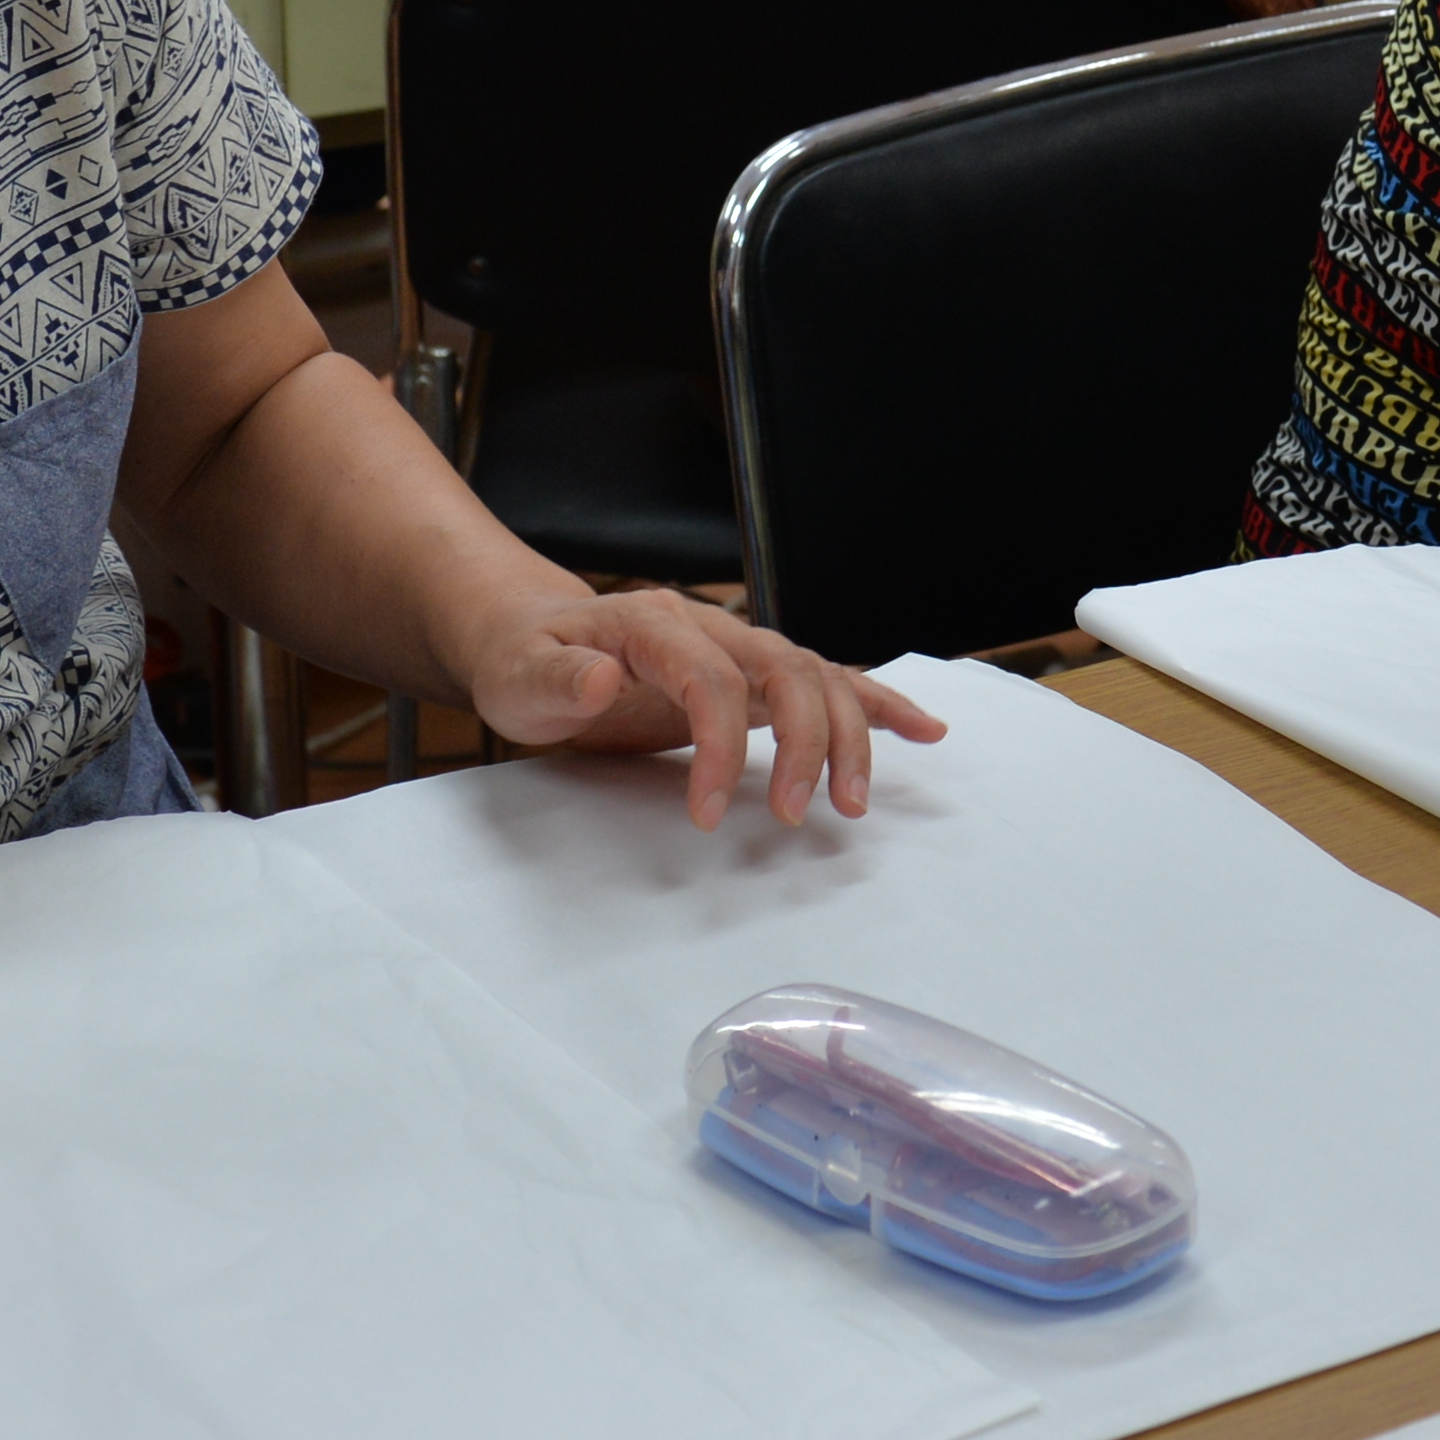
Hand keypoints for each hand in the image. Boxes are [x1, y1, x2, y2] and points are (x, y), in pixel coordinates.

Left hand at [455, 590, 947, 826]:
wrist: (531, 637)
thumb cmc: (525, 661)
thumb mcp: (518, 675)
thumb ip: (557, 679)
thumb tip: (601, 680)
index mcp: (653, 623)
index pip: (709, 677)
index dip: (719, 745)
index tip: (704, 816)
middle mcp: (710, 626)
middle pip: (787, 668)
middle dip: (807, 741)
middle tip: (799, 815)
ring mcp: (737, 648)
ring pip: (818, 676)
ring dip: (848, 735)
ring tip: (852, 804)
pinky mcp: (751, 677)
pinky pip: (825, 682)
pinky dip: (876, 704)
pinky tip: (922, 731)